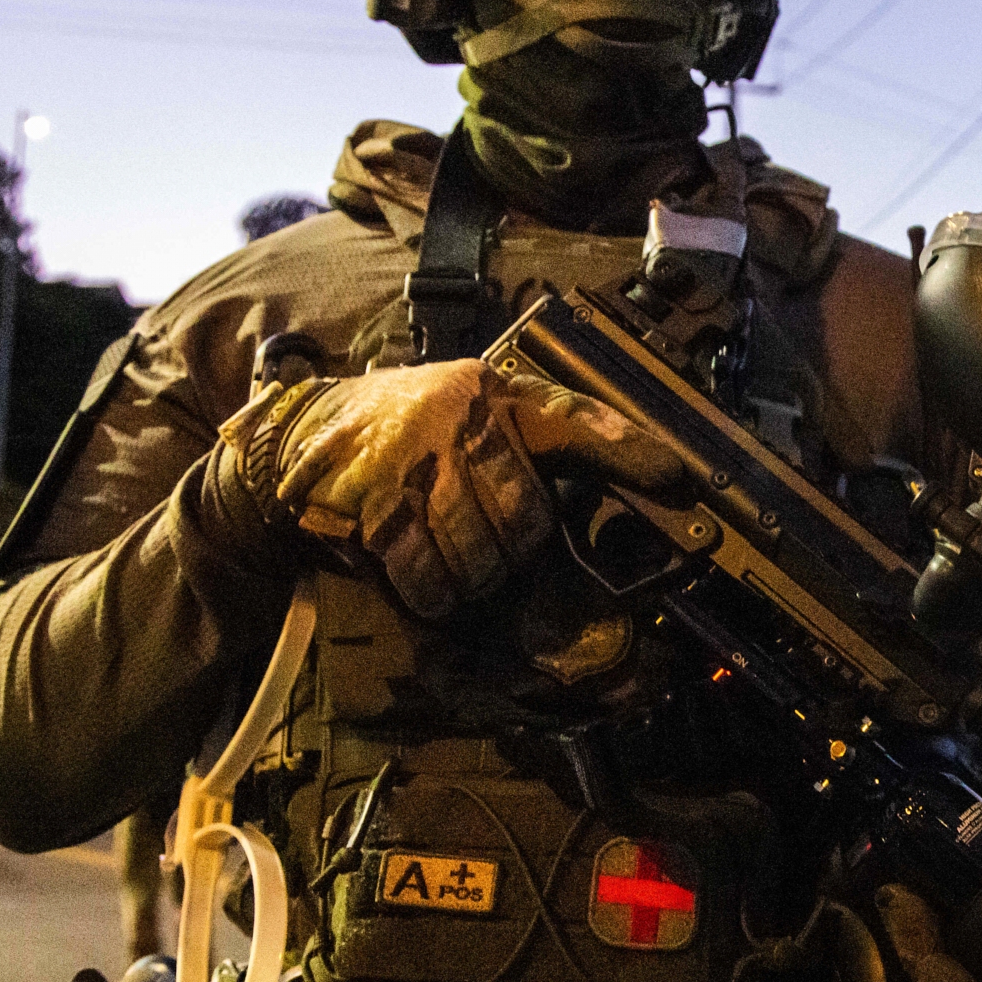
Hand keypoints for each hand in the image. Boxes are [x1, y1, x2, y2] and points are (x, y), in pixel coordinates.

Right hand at [235, 360, 683, 619]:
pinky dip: (430, 589)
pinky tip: (416, 570)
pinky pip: (428, 574)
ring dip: (468, 575)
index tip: (678, 479)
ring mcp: (414, 456)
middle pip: (526, 520)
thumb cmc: (408, 437)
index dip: (627, 451)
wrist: (304, 435)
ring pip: (480, 554)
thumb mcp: (471, 418)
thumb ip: (532, 448)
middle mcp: (460, 415)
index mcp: (496, 392)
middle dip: (512, 549)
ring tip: (445, 552)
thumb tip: (612, 498)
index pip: (575, 419)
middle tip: (483, 540)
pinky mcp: (375, 499)